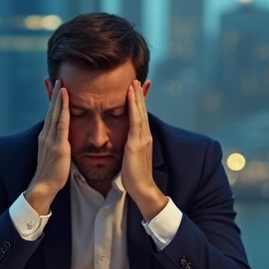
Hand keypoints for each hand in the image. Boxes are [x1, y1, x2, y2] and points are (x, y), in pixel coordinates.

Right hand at [25, 80, 70, 214]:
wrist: (44, 187)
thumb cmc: (51, 174)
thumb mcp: (54, 155)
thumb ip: (58, 145)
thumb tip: (64, 140)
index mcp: (45, 137)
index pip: (50, 115)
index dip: (53, 102)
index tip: (55, 89)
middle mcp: (46, 135)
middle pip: (51, 110)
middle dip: (53, 94)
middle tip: (56, 78)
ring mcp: (51, 139)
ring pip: (55, 113)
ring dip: (58, 97)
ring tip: (61, 83)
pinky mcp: (58, 145)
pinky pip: (62, 123)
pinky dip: (64, 109)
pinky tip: (66, 98)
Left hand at [122, 80, 167, 219]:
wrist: (142, 189)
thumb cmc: (134, 176)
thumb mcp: (130, 156)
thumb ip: (128, 146)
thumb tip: (124, 141)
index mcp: (142, 138)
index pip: (139, 116)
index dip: (138, 102)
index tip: (134, 89)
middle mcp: (144, 135)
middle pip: (141, 110)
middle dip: (139, 95)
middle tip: (135, 79)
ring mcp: (142, 138)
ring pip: (140, 112)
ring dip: (136, 96)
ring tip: (133, 82)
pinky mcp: (138, 142)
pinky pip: (135, 119)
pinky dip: (133, 105)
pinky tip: (130, 95)